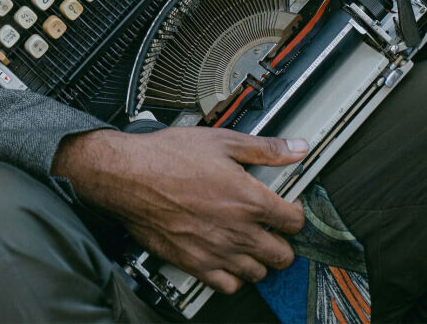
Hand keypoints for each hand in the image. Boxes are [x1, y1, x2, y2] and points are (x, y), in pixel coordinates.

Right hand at [52, 126, 306, 293]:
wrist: (129, 176)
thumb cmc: (169, 156)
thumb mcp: (222, 141)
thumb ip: (264, 148)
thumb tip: (296, 148)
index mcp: (249, 200)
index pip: (294, 222)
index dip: (295, 213)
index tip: (288, 207)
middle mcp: (238, 232)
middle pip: (283, 255)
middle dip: (282, 240)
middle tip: (271, 227)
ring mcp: (217, 252)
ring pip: (259, 272)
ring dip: (259, 258)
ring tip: (250, 241)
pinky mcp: (195, 265)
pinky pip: (229, 285)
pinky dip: (233, 275)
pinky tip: (227, 257)